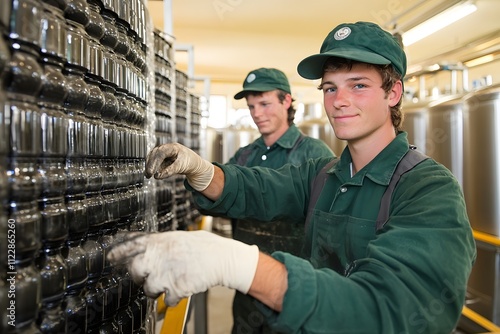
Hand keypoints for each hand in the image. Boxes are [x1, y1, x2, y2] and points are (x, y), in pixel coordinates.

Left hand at [107, 230, 258, 305]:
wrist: (223, 258)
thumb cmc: (204, 246)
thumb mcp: (180, 237)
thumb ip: (161, 242)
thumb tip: (143, 244)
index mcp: (160, 242)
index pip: (130, 245)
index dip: (117, 252)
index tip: (110, 257)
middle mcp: (160, 256)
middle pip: (134, 269)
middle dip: (138, 275)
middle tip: (146, 275)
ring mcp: (167, 273)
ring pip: (149, 288)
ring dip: (156, 289)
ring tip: (168, 283)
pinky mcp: (177, 288)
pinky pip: (167, 299)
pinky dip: (173, 298)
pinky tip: (181, 288)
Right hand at [145, 143, 213, 190]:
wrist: (194, 163)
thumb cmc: (190, 162)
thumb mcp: (182, 166)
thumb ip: (170, 170)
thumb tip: (157, 176)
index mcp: (173, 147)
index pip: (161, 153)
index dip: (154, 162)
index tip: (151, 171)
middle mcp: (167, 148)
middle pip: (155, 153)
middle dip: (150, 164)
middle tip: (148, 174)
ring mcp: (164, 153)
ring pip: (153, 157)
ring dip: (149, 166)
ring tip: (148, 175)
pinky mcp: (163, 158)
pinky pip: (155, 162)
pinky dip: (152, 167)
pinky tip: (152, 174)